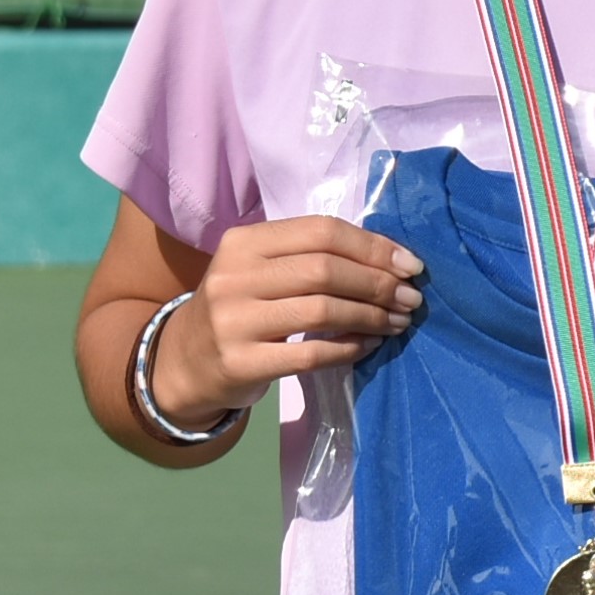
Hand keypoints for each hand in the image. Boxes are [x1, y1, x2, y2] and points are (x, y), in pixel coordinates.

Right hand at [159, 217, 422, 424]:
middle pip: (324, 270)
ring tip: (398, 322)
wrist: (184, 362)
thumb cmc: (240, 308)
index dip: (372, 246)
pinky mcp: (241, 363)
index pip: (321, 232)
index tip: (410, 265)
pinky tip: (369, 345)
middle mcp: (234, 276)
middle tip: (410, 298)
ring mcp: (233, 321)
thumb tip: (390, 259)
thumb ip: (311, 257)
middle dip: (377, 283)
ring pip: (322, 310)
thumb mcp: (261, 270)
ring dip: (371, 316)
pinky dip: (349, 348)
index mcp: (244, 241)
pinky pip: (310, 354)